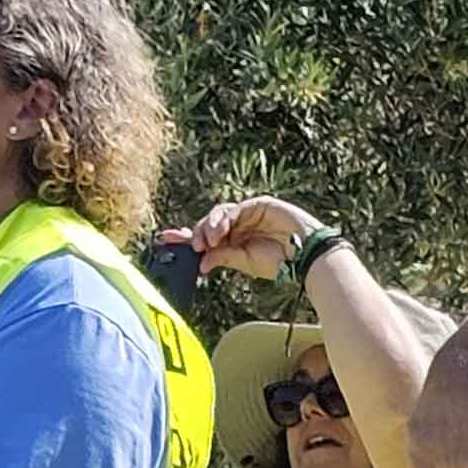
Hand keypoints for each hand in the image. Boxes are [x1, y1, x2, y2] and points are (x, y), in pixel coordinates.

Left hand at [180, 195, 325, 282]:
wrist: (304, 256)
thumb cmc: (278, 262)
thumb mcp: (243, 262)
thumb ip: (222, 257)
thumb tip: (200, 262)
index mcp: (232, 241)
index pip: (203, 237)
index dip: (184, 236)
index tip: (164, 238)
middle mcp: (236, 226)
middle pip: (207, 224)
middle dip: (195, 233)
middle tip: (193, 246)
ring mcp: (246, 214)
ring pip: (217, 215)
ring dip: (209, 228)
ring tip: (208, 242)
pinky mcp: (257, 204)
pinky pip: (233, 210)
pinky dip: (223, 221)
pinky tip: (220, 233)